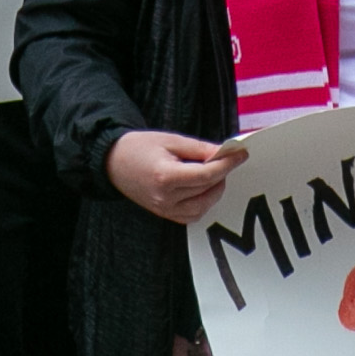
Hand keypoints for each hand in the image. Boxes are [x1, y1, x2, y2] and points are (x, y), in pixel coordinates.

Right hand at [104, 131, 246, 224]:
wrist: (112, 162)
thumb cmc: (139, 147)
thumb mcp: (170, 140)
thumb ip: (199, 148)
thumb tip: (224, 152)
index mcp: (166, 176)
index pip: (207, 174)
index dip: (227, 164)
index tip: (241, 154)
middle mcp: (166, 198)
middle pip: (207, 190)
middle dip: (222, 174)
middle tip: (227, 159)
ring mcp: (165, 210)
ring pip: (203, 206)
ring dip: (214, 190)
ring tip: (214, 173)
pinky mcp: (165, 215)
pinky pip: (192, 215)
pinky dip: (203, 202)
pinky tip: (203, 188)